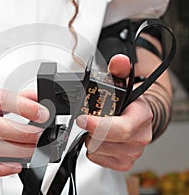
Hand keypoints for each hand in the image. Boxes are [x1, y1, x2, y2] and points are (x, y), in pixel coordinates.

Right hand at [0, 81, 48, 175]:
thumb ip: (13, 98)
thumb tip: (38, 99)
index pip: (2, 99)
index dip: (26, 108)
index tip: (43, 115)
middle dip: (24, 135)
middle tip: (39, 136)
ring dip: (17, 152)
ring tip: (31, 151)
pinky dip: (0, 167)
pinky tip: (15, 165)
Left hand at [76, 54, 152, 170]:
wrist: (136, 118)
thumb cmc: (128, 103)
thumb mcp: (122, 82)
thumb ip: (118, 69)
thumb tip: (119, 60)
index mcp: (141, 117)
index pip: (121, 128)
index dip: (99, 126)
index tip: (82, 119)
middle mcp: (140, 137)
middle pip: (104, 141)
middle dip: (91, 129)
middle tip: (89, 119)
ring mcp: (132, 153)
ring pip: (97, 150)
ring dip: (91, 138)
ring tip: (98, 127)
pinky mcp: (123, 163)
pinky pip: (96, 158)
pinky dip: (92, 149)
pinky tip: (100, 139)